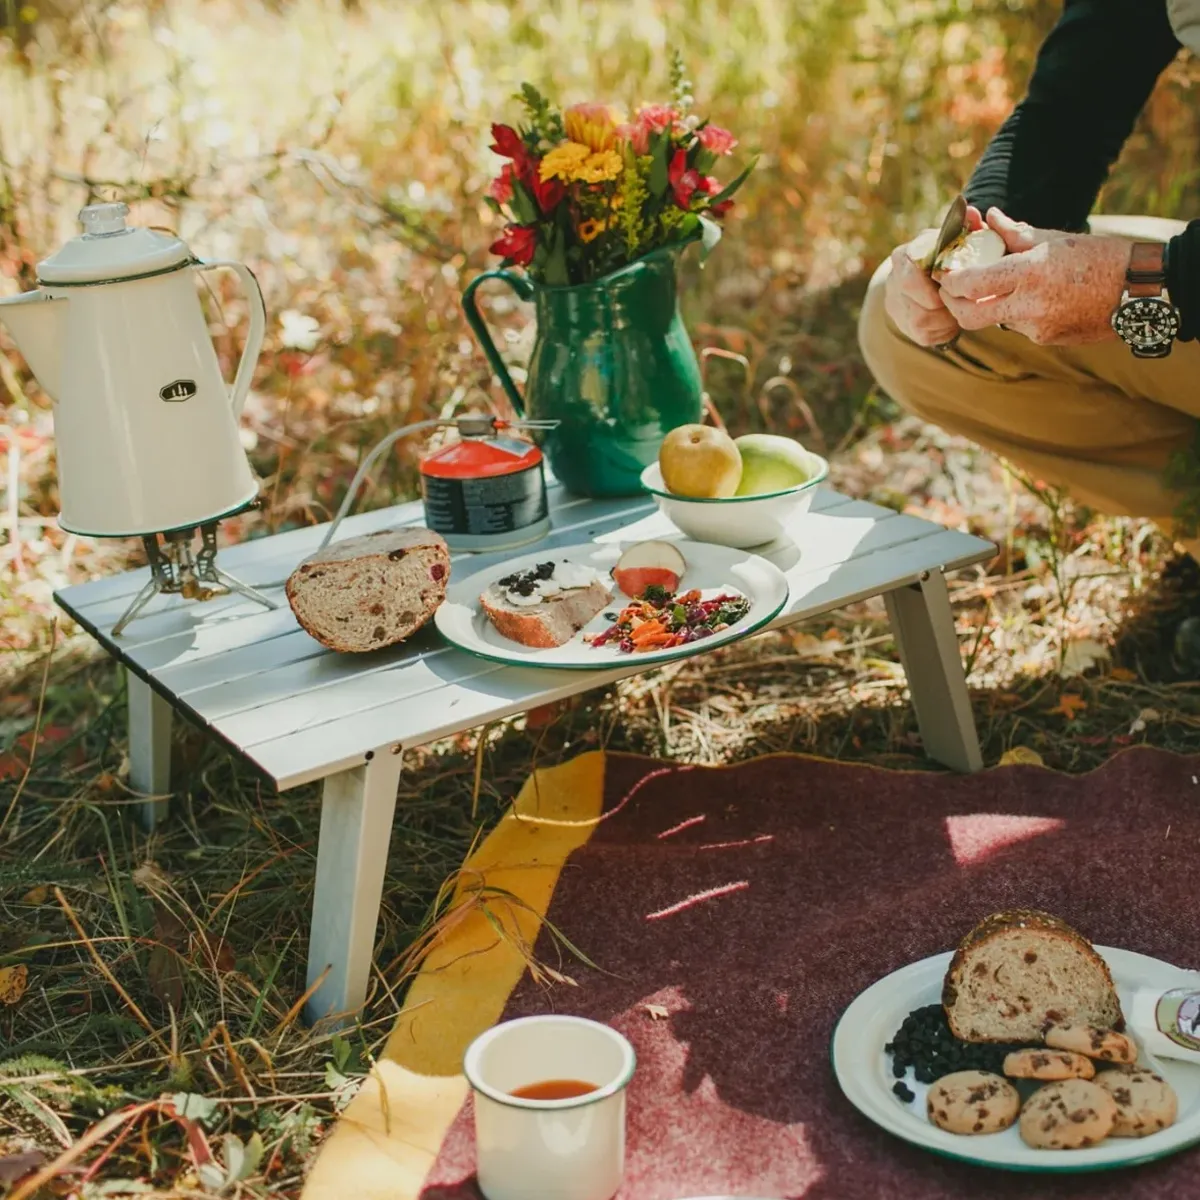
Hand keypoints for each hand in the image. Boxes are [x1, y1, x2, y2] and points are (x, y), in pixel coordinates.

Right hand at [885, 204, 983, 346]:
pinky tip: (952, 318)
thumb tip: (973, 214)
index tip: (954, 283)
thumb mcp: (958, 238)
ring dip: (945, 317)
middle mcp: (894, 281)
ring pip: (921, 321)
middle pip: (917, 303)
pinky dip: (944, 329)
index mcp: (904, 256)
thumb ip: (968, 227)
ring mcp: (896, 306)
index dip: (934, 284)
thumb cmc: (951, 255)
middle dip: (942, 304)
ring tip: (959, 307)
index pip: (909, 275)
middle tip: (960, 298)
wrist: (932, 278)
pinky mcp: (904, 326)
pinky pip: (925, 335)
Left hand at [938, 208, 1129, 344]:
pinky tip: (1033, 298)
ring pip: (995, 320)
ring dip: (990, 306)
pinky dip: (1016, 313)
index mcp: (1030, 273)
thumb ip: (1015, 233)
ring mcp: (1037, 328)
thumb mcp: (1055, 239)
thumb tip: (988, 218)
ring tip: (1001, 286)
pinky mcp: (1047, 340)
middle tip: (952, 292)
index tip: (945, 275)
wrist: (1139, 290)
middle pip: (969, 317)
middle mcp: (1030, 306)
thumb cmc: (1098, 256)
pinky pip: (1019, 327)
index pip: (970, 285)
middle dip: (954, 305)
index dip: (950, 282)